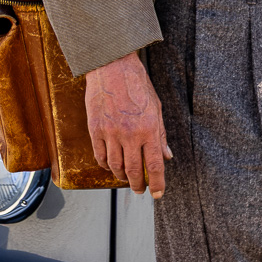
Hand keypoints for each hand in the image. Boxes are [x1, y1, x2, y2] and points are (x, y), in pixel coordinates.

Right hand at [85, 52, 171, 198]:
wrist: (112, 67)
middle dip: (138, 185)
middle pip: (133, 170)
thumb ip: (161, 135)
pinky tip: (110, 166)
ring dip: (121, 177)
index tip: (158, 194)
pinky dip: (105, 165)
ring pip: (115, 166)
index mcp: (149, 128)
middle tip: (140, 190)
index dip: (158, 183)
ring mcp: (111, 132)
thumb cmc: (137, 85)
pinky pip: (100, 155)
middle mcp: (130, 134)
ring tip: (126, 179)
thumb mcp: (156, 108)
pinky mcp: (95, 129)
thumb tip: (167, 156)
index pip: (154, 165)